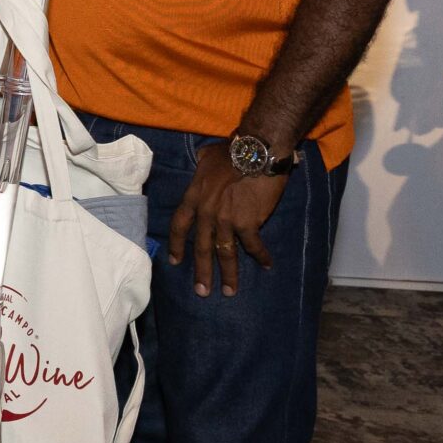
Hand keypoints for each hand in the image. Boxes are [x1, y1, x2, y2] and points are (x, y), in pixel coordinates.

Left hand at [168, 142, 288, 296]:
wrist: (256, 151)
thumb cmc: (231, 151)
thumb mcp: (206, 157)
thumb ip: (200, 166)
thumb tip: (200, 162)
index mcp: (193, 197)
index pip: (179, 225)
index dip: (176, 245)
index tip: (175, 262)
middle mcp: (206, 211)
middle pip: (200, 247)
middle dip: (201, 271)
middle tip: (202, 292)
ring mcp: (226, 218)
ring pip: (224, 252)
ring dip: (227, 274)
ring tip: (228, 291)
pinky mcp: (248, 222)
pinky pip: (253, 245)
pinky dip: (261, 256)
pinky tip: (266, 265)